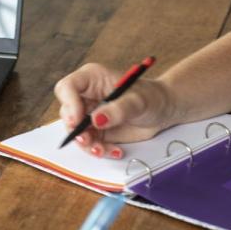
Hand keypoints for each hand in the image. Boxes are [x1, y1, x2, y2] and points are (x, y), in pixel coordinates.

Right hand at [54, 63, 177, 159]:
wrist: (163, 111)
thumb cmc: (152, 97)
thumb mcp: (138, 101)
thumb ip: (118, 110)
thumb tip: (96, 119)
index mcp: (92, 78)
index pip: (67, 87)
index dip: (68, 103)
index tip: (78, 120)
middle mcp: (87, 96)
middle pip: (67, 112)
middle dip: (75, 129)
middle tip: (88, 140)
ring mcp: (90, 114)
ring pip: (76, 132)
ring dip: (88, 144)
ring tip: (104, 150)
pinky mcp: (96, 131)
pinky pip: (89, 144)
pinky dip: (99, 150)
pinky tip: (116, 151)